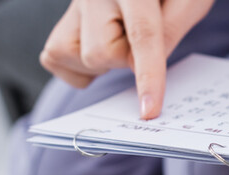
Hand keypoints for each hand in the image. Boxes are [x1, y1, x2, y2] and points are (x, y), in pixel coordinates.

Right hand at [40, 0, 213, 118]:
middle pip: (100, 52)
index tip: (149, 111)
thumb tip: (138, 68)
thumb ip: (173, 27)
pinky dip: (78, 64)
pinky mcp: (65, 15)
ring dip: (102, 61)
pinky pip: (55, 54)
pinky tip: (101, 49)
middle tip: (144, 40)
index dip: (147, 76)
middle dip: (125, 59)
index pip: (141, 35)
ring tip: (122, 40)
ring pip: (72, 55)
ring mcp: (75, 3)